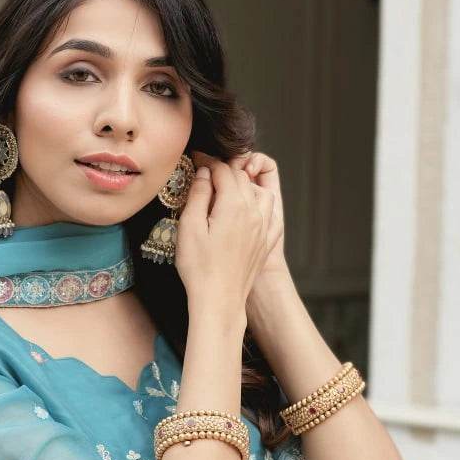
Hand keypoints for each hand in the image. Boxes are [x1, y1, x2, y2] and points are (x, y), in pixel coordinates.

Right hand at [175, 151, 277, 319]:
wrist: (219, 301)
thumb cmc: (200, 268)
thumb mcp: (188, 228)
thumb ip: (197, 195)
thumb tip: (203, 174)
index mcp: (234, 205)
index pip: (223, 170)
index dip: (208, 161)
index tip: (196, 159)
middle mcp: (255, 212)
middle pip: (242, 178)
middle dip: (224, 171)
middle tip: (206, 173)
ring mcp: (264, 227)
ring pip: (260, 192)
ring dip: (244, 186)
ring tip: (227, 191)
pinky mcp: (267, 242)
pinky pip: (270, 213)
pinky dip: (259, 205)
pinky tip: (248, 211)